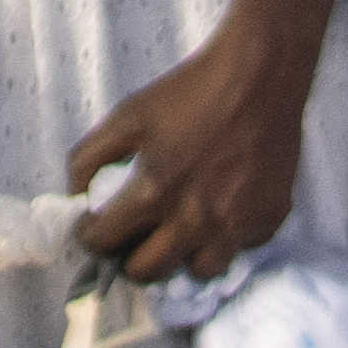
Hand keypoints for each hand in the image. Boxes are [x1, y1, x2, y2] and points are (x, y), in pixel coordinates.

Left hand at [66, 0, 328, 287]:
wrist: (261, 74)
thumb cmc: (191, 92)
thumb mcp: (126, 115)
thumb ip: (87, 159)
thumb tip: (79, 197)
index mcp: (153, 193)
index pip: (102, 244)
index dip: (91, 235)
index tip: (96, 225)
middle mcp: (195, 219)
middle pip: (147, 272)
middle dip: (130, 256)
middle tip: (134, 236)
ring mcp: (236, 224)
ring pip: (198, 271)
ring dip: (183, 255)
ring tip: (181, 228)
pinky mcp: (269, 219)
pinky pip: (239, 248)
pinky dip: (226, 236)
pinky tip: (222, 207)